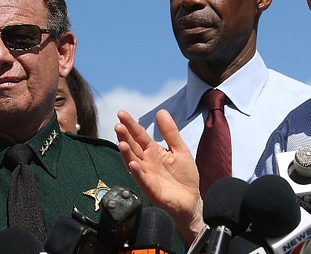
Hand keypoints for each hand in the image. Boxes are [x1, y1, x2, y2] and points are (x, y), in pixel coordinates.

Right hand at [115, 109, 203, 245]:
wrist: (192, 199)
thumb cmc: (184, 175)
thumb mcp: (180, 149)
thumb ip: (170, 132)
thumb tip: (160, 111)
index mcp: (153, 152)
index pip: (140, 136)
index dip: (131, 125)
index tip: (121, 113)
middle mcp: (147, 163)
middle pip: (133, 147)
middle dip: (125, 137)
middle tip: (118, 125)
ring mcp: (147, 176)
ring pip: (134, 163)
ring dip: (127, 154)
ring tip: (122, 142)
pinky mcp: (152, 190)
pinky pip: (143, 180)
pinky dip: (137, 173)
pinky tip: (133, 164)